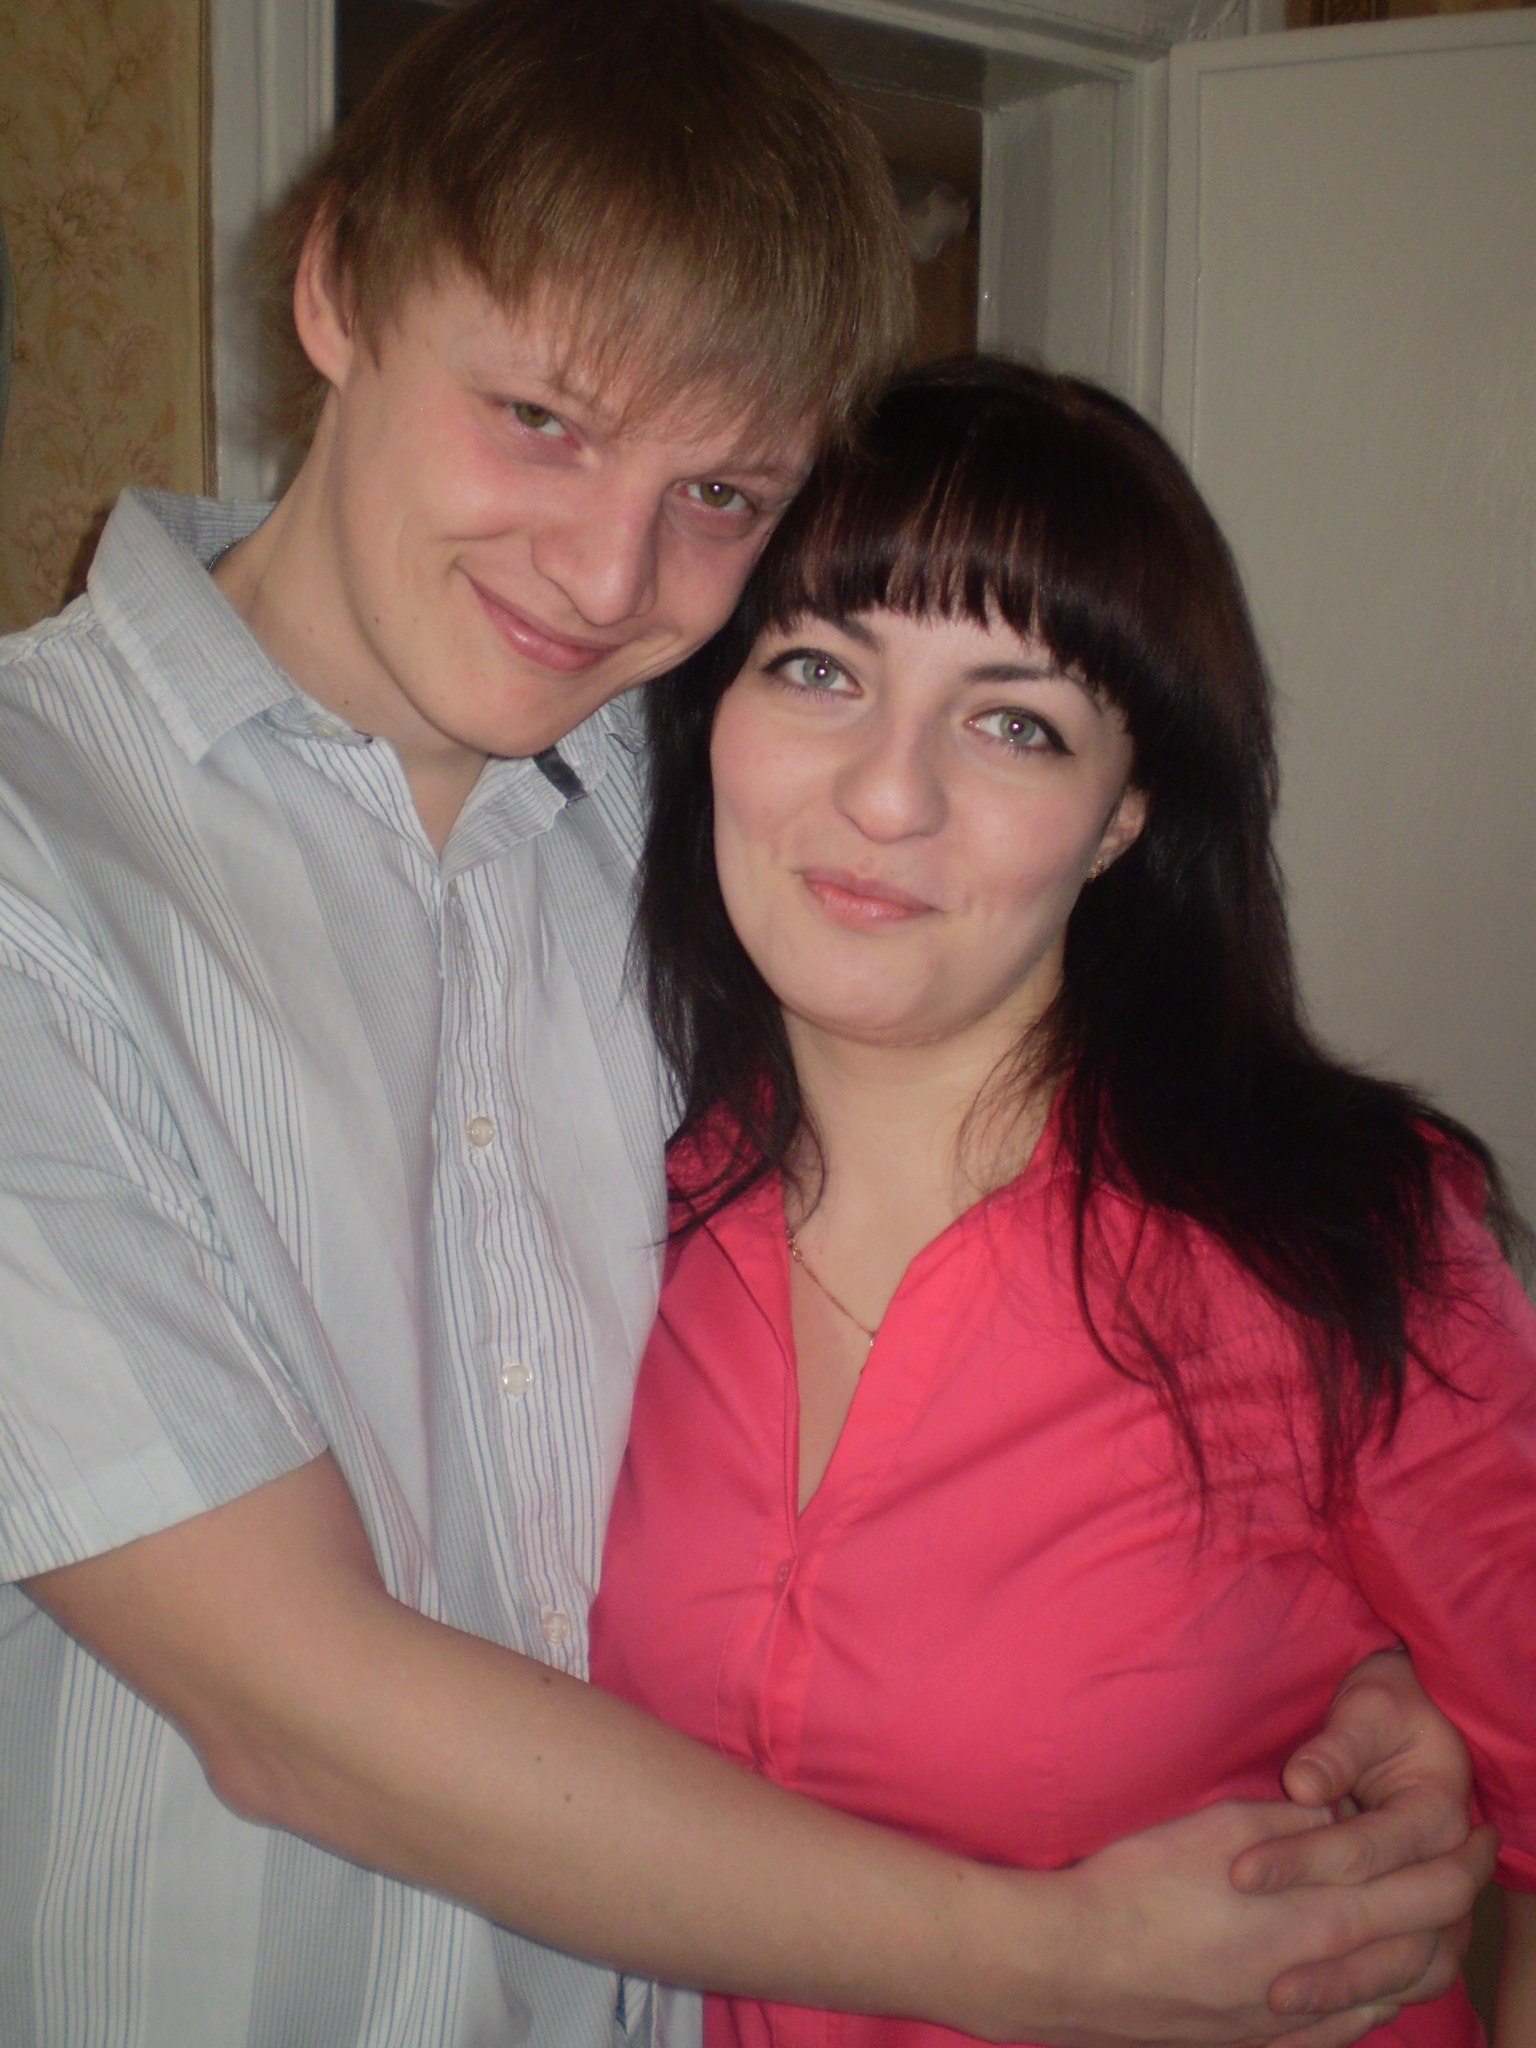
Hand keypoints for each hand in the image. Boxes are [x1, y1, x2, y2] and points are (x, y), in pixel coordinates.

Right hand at [1023, 1800, 1479, 2047]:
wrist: (1077, 1964)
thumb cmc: (1142, 1883)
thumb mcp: (1223, 1826)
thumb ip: (1297, 1822)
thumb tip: (1345, 1812)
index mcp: (1317, 1917)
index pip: (1424, 1892)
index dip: (1462, 1861)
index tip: (1477, 1831)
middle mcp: (1320, 1977)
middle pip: (1424, 1948)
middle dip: (1458, 1903)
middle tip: (1469, 1864)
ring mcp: (1295, 2019)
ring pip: (1395, 1994)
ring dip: (1428, 1953)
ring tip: (1435, 1917)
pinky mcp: (1265, 2041)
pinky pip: (1352, 2028)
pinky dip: (1383, 1998)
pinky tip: (1378, 1978)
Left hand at [1228, 1650, 1489, 2022]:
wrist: (1421, 1725)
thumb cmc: (1388, 1714)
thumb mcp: (1366, 1715)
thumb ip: (1334, 1753)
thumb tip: (1301, 1785)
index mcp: (1435, 1813)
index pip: (1365, 1850)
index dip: (1304, 1861)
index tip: (1240, 1873)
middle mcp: (1445, 1867)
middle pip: (1391, 1926)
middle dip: (1322, 1949)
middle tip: (1257, 1965)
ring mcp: (1442, 1906)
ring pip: (1404, 1969)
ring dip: (1342, 1989)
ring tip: (1277, 2001)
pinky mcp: (1422, 1926)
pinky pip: (1401, 1983)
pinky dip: (1357, 2006)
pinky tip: (1301, 2018)